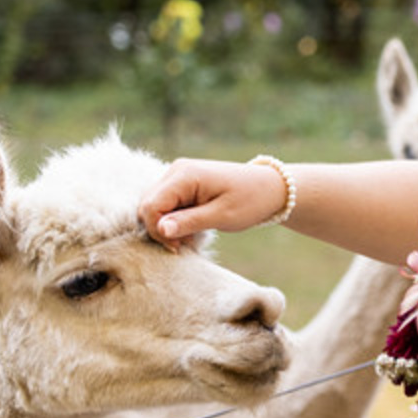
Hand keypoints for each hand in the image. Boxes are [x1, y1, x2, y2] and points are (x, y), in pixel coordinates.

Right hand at [138, 158, 286, 245]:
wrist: (270, 188)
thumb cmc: (250, 201)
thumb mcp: (221, 216)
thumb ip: (188, 222)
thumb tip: (159, 229)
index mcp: (185, 175)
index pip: (150, 206)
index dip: (157, 230)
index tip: (178, 246)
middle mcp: (176, 170)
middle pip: (147, 205)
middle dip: (160, 229)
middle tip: (185, 244)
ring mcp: (178, 175)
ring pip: (154, 206)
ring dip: (166, 225)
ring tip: (191, 236)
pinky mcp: (182, 183)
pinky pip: (165, 204)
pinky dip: (173, 220)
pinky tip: (191, 228)